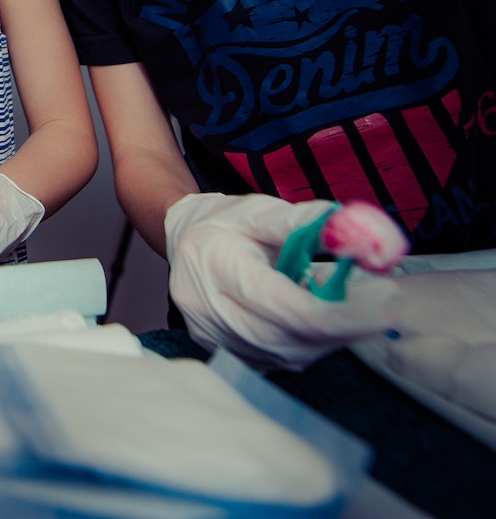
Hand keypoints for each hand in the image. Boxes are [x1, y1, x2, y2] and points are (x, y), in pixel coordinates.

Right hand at [165, 192, 399, 370]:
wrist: (183, 240)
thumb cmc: (225, 223)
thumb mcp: (261, 210)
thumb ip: (306, 222)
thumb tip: (354, 231)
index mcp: (217, 265)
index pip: (286, 307)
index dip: (341, 314)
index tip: (385, 307)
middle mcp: (210, 309)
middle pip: (291, 337)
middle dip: (345, 326)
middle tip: (384, 304)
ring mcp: (214, 336)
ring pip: (289, 354)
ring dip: (329, 334)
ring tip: (342, 299)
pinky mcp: (224, 351)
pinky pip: (279, 358)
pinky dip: (308, 341)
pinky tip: (314, 314)